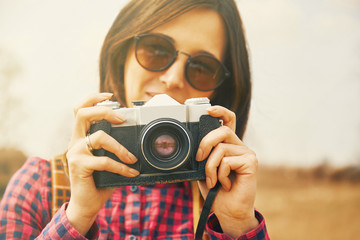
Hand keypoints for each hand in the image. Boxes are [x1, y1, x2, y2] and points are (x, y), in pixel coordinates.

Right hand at [65, 93, 138, 234]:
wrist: (87, 204)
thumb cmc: (99, 180)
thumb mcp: (108, 159)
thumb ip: (114, 147)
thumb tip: (137, 138)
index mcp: (81, 137)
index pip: (80, 110)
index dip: (93, 99)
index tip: (110, 95)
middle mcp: (75, 141)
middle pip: (83, 113)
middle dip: (104, 110)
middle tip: (121, 118)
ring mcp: (75, 152)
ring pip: (99, 137)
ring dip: (121, 148)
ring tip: (132, 159)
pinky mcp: (78, 165)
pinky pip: (104, 161)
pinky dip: (121, 167)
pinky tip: (131, 173)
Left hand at [196, 106, 258, 237]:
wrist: (227, 210)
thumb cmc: (216, 190)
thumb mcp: (204, 169)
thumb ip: (204, 154)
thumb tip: (195, 145)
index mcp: (228, 145)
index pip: (228, 121)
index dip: (220, 111)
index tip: (208, 110)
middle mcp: (239, 146)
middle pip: (222, 130)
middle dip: (205, 143)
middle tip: (199, 158)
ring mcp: (247, 153)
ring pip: (221, 148)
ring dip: (210, 167)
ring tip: (213, 180)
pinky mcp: (251, 162)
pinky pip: (227, 160)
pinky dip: (221, 175)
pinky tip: (227, 184)